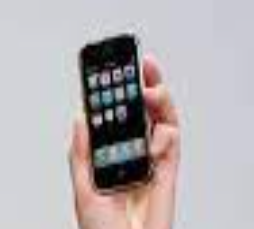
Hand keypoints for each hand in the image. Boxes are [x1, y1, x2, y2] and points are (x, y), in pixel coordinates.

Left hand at [69, 56, 180, 228]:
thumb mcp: (84, 189)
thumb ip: (82, 154)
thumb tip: (80, 117)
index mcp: (109, 153)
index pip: (114, 114)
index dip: (115, 90)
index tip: (111, 67)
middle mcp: (133, 153)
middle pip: (142, 111)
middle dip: (144, 84)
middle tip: (141, 64)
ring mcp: (152, 161)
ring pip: (162, 121)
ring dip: (159, 101)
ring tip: (151, 90)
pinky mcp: (168, 174)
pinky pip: (173, 147)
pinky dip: (167, 136)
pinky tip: (157, 137)